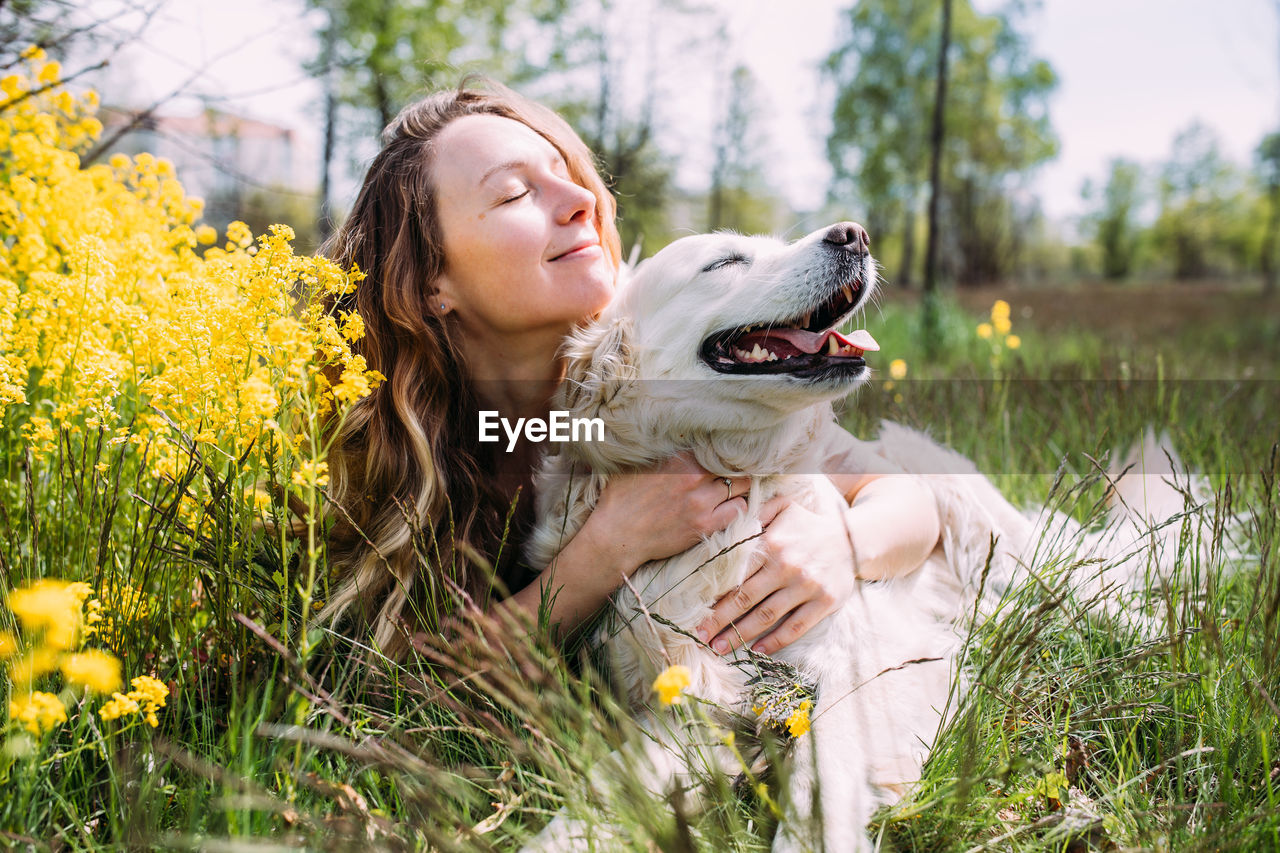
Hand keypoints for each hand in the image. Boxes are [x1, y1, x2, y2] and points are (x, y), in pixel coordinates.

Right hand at [581, 452, 750, 575]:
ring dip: (739, 486)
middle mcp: (693, 476)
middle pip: (733, 464)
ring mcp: (701, 501)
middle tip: (734, 470)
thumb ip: (661, 450)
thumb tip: (673, 434)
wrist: (615, 535)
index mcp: (678, 457)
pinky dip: (739, 506)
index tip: (726, 451)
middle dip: (735, 466)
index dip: (723, 449)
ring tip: (734, 488)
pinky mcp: (704, 525)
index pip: (716, 445)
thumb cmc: (621, 498)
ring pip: (741, 486)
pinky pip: (740, 510)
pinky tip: (730, 506)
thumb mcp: (637, 463)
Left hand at [694, 496, 853, 655]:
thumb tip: (728, 517)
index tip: (697, 612)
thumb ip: (756, 512)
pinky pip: (796, 627)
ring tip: (720, 648)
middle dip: (720, 620)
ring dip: (740, 635)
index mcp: (773, 544)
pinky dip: (775, 641)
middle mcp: (787, 567)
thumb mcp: (783, 508)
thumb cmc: (808, 526)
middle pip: (745, 599)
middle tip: (700, 636)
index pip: (736, 574)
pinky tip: (757, 651)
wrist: (853, 539)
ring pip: (766, 616)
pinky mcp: (824, 603)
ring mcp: (806, 587)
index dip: (715, 595)